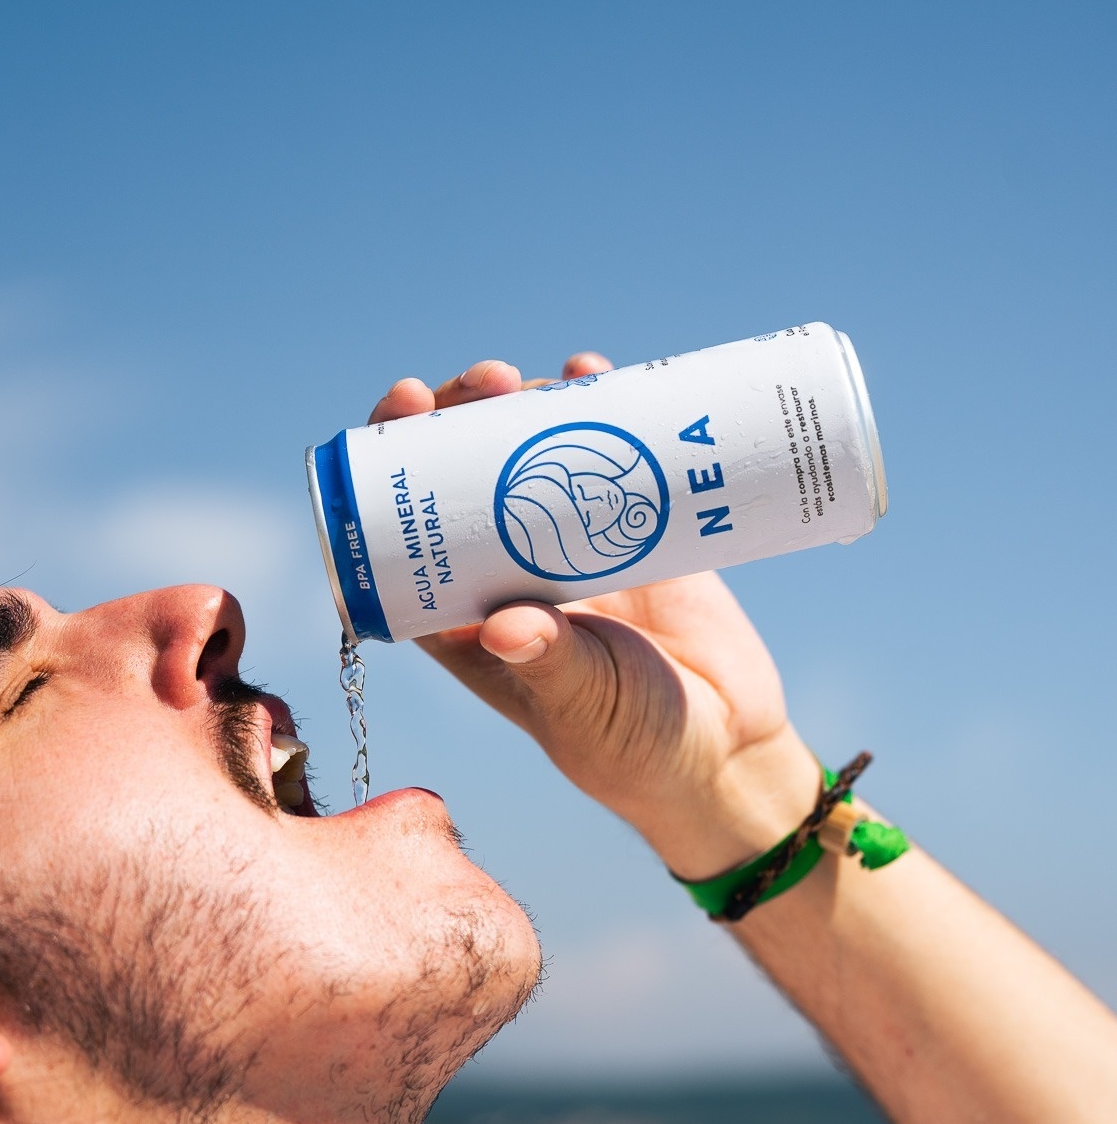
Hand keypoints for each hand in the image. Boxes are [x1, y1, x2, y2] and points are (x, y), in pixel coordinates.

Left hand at [368, 356, 820, 878]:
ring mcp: (571, 542)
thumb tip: (499, 628)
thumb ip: (548, 666)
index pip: (405, 524)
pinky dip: (600, 409)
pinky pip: (610, 454)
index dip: (394, 463)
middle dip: (461, 415)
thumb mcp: (583, 706)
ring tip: (535, 380)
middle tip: (486, 382)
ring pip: (531, 451)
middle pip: (464, 471)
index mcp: (463, 613)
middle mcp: (508, 568)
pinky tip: (593, 374)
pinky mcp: (638, 527)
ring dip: (524, 404)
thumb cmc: (632, 748)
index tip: (403, 412)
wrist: (729, 749)